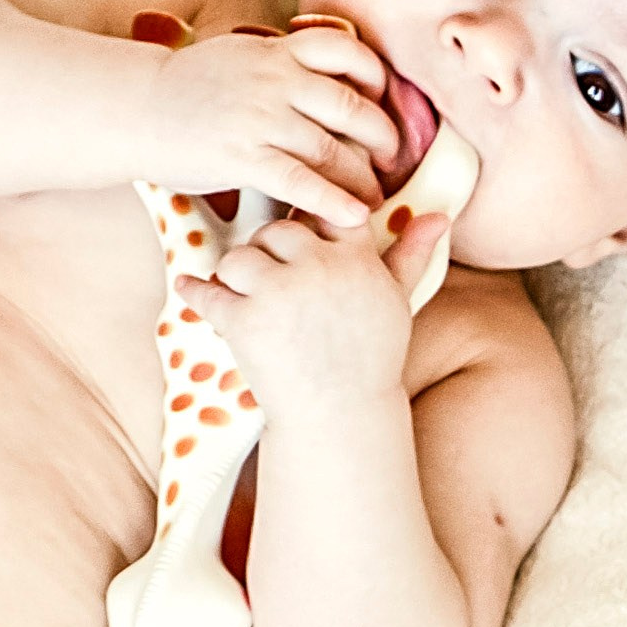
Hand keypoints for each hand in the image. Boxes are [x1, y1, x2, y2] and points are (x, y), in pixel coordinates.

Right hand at [151, 24, 398, 231]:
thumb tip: (321, 78)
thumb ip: (280, 64)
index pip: (345, 51)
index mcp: (275, 52)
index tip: (381, 101)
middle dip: (382, 136)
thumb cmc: (186, 89)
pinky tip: (353, 217)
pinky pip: (300, 181)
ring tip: (374, 198)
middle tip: (392, 159)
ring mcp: (260, 119)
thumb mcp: (239, 57)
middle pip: (351, 106)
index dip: (374, 77)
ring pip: (332, 148)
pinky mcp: (243, 157)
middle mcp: (275, 81)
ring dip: (363, 178)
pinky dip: (333, 200)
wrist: (135, 108)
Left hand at [191, 203, 443, 421]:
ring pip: (239, 256)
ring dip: (236, 274)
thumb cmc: (371, 359)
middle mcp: (317, 267)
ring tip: (243, 295)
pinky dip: (194, 292)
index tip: (304, 244)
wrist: (341, 416)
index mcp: (355, 258)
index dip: (311, 223)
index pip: (326, 210)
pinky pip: (207, 293)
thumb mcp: (396, 303)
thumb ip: (410, 254)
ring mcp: (278, 292)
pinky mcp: (244, 321)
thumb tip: (438, 216)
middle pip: (275, 230)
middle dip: (268, 251)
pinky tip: (188, 289)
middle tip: (268, 276)